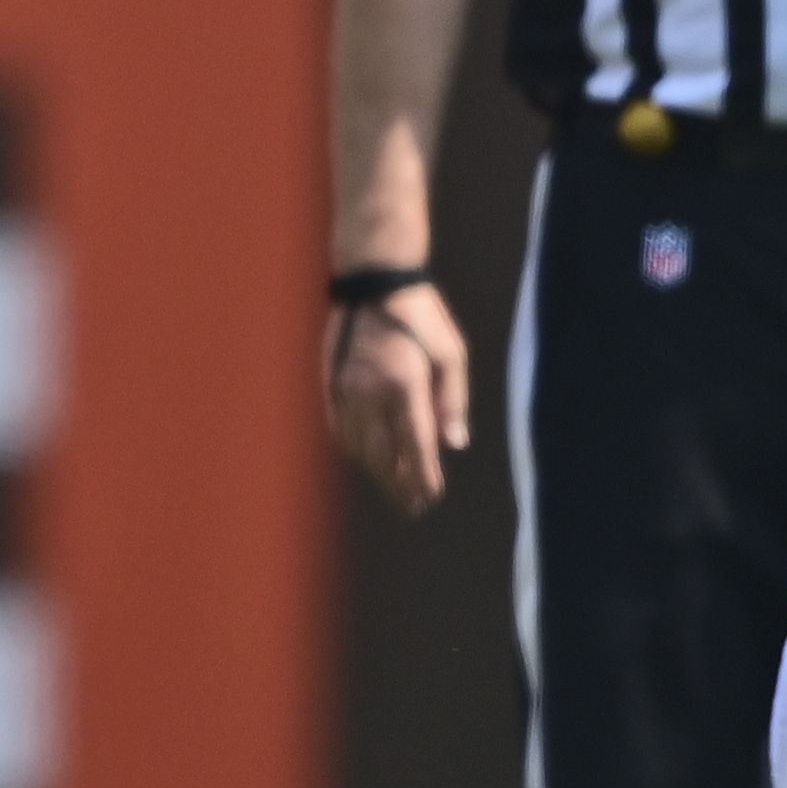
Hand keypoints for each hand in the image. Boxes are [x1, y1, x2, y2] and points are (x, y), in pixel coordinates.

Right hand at [325, 281, 470, 514]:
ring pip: (358, 446)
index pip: (415, 445)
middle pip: (383, 455)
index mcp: (404, 384)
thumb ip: (453, 400)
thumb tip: (455, 444)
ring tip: (394, 489)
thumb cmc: (421, 315)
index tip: (431, 497)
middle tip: (414, 507)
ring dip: (376, 472)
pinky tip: (366, 459)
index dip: (423, 476)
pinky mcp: (331, 383)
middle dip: (399, 484)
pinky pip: (340, 428)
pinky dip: (353, 450)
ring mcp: (346, 389)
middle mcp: (371, 392)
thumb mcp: (451, 353)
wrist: (374, 281)